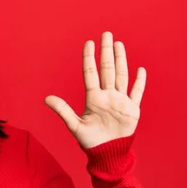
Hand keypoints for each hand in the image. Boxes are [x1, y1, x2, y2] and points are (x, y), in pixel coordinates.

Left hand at [45, 31, 146, 148]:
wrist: (107, 153)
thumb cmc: (90, 141)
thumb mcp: (75, 125)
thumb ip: (63, 111)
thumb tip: (46, 99)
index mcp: (93, 98)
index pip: (91, 73)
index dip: (89, 58)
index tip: (89, 42)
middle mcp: (107, 95)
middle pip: (107, 69)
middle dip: (106, 51)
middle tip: (106, 34)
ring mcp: (120, 101)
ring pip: (121, 76)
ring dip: (121, 60)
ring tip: (118, 44)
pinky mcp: (132, 109)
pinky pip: (136, 92)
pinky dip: (139, 82)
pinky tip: (140, 69)